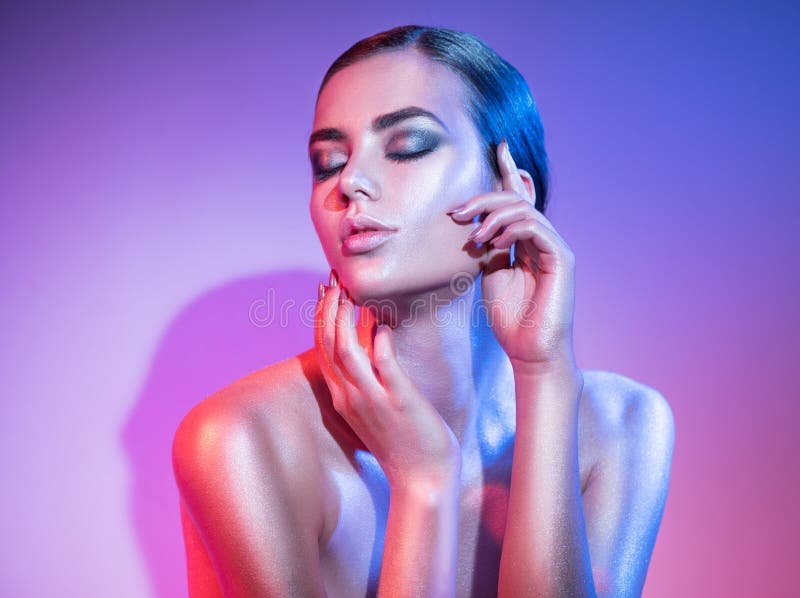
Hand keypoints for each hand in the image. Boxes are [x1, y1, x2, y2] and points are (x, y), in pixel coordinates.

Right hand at [315, 270, 460, 490]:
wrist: (423, 479)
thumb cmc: (405, 442)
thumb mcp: (376, 407)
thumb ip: (369, 377)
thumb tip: (372, 340)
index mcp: (344, 396)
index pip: (322, 348)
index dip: (321, 315)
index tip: (326, 288)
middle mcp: (351, 396)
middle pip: (328, 343)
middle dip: (328, 307)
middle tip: (334, 277)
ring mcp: (373, 399)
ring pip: (346, 351)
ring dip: (345, 318)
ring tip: (349, 292)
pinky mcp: (398, 402)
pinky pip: (383, 366)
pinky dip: (379, 343)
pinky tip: (382, 326)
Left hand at [449, 140, 577, 371]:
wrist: (529, 351)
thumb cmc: (510, 319)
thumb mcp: (492, 275)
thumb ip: (489, 248)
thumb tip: (478, 226)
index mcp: (527, 242)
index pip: (519, 200)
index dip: (510, 173)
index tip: (500, 148)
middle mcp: (544, 240)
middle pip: (517, 200)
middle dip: (484, 199)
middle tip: (458, 212)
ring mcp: (555, 248)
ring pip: (525, 210)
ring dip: (493, 217)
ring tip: (474, 236)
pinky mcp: (562, 258)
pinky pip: (536, 228)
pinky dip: (512, 229)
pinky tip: (493, 243)